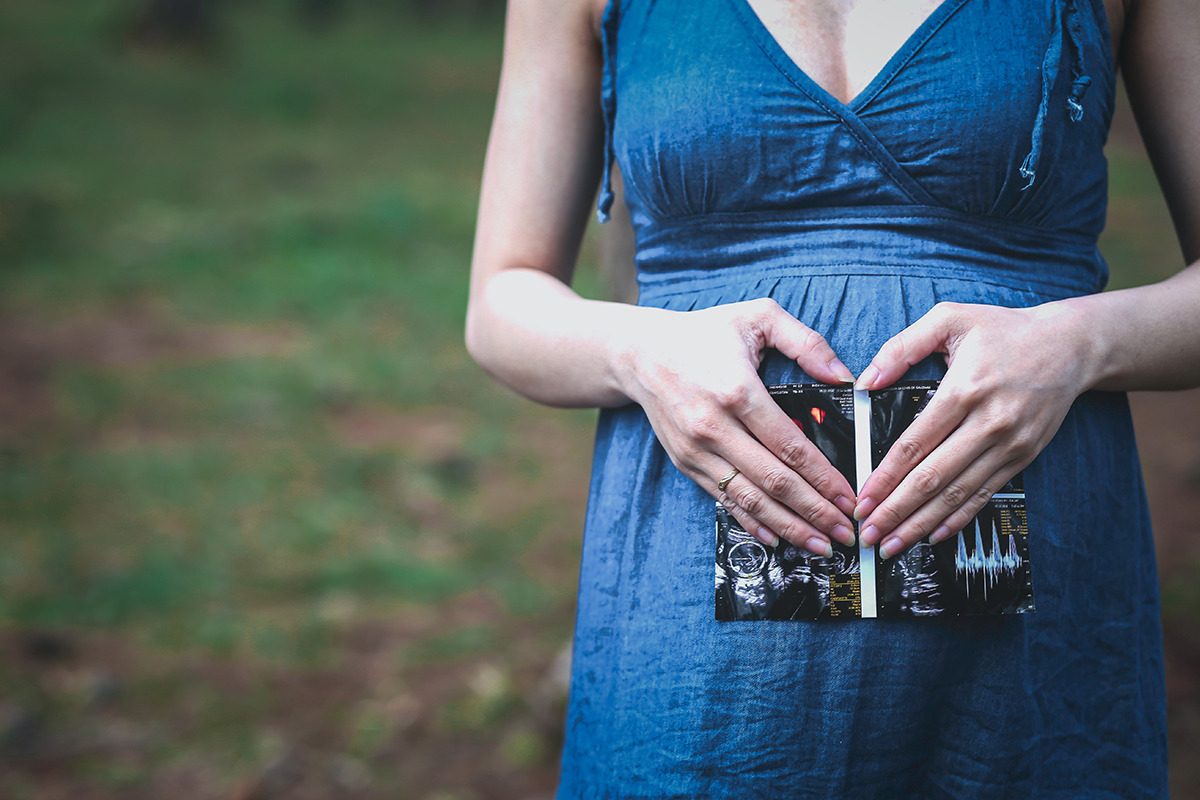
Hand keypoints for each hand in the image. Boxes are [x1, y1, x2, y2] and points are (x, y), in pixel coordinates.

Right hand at [619, 299, 858, 556]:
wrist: (640, 353)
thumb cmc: (704, 333)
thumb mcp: (758, 316)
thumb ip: (807, 342)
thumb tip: (845, 378)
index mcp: (738, 391)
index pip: (791, 446)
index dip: (824, 478)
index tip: (849, 499)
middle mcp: (715, 426)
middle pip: (774, 481)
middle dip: (815, 512)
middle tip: (846, 533)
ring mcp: (697, 450)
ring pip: (750, 499)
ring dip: (788, 526)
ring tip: (820, 545)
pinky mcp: (686, 462)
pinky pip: (724, 499)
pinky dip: (752, 522)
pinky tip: (778, 537)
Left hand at [854, 300, 1093, 557]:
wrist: (1071, 345)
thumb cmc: (1004, 330)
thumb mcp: (950, 319)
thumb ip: (902, 347)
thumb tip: (865, 380)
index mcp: (965, 390)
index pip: (915, 444)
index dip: (885, 477)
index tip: (862, 499)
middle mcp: (988, 422)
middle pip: (933, 477)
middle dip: (896, 511)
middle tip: (868, 533)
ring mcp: (1009, 444)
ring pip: (957, 493)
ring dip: (921, 523)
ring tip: (891, 545)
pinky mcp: (1023, 457)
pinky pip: (985, 494)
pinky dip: (958, 518)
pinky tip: (934, 535)